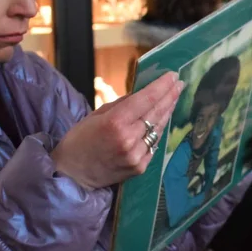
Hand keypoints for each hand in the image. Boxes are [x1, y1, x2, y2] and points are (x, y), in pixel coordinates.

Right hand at [52, 72, 182, 189]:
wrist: (72, 174)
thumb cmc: (80, 140)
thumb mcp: (97, 115)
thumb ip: (122, 104)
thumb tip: (143, 92)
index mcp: (115, 122)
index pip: (146, 100)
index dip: (162, 86)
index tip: (173, 76)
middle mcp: (128, 139)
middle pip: (156, 113)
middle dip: (170, 96)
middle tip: (179, 84)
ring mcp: (136, 155)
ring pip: (158, 129)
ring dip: (167, 112)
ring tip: (174, 99)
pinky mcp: (140, 167)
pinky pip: (154, 145)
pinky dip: (157, 131)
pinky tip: (161, 121)